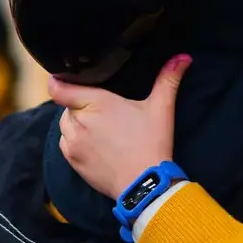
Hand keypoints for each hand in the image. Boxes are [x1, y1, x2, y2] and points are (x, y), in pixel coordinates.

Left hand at [46, 54, 191, 200]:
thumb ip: (168, 79)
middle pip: (67, 105)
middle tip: (101, 110)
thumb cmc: (152, 143)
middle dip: (80, 104)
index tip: (64, 79)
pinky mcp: (72, 161)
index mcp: (96, 102)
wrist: (144, 185)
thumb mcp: (161, 108)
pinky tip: (94, 143)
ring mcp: (73, 143)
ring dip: (76, 122)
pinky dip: (75, 141)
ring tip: (99, 127)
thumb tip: (183, 58)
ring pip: (65, 124)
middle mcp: (79, 121)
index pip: (59, 88)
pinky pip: (66, 143)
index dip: (59, 81)